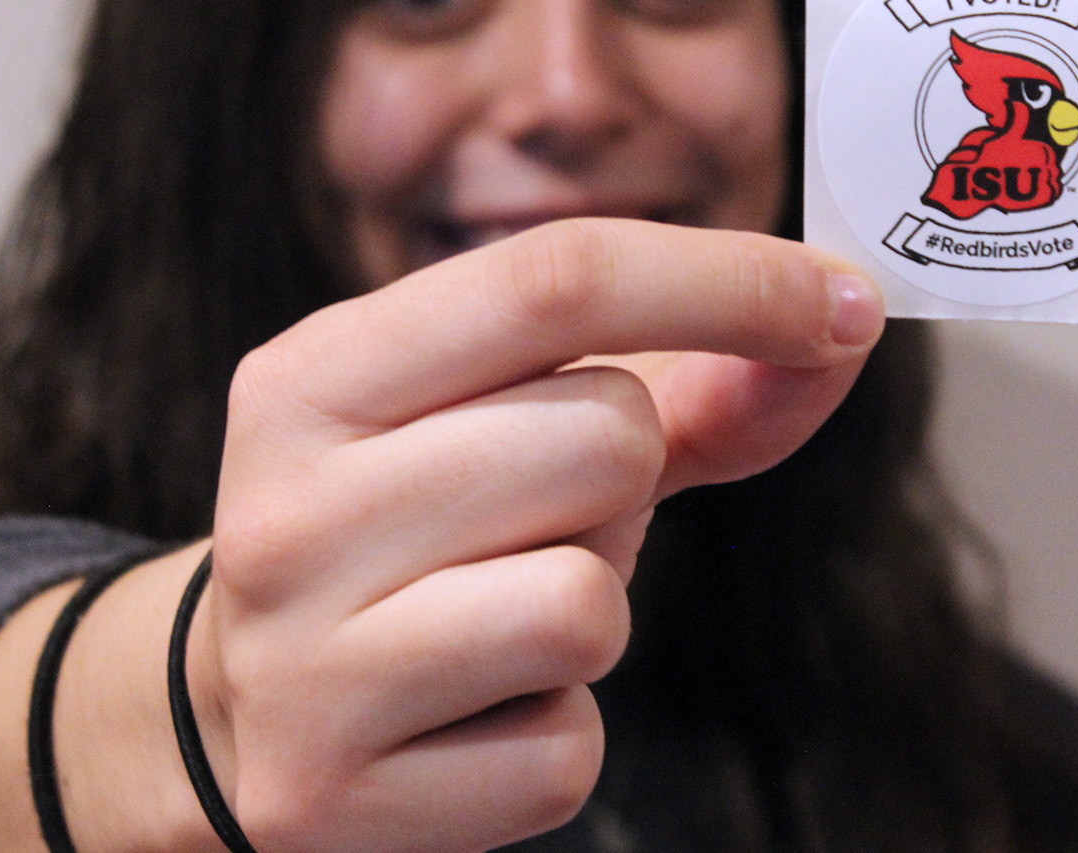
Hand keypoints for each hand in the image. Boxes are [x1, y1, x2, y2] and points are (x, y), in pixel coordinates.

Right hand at [195, 218, 883, 851]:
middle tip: (536, 518)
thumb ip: (681, 376)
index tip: (845, 303)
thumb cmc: (408, 536)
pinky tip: (469, 714)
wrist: (232, 719)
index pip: (558, 278)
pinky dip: (553, 735)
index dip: (731, 280)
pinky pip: (563, 750)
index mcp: (312, 377)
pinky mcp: (332, 798)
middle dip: (625, 481)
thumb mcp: (497, 423)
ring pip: (587, 604)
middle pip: (604, 439)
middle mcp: (285, 512)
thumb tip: (840, 329)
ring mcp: (299, 666)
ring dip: (591, 607)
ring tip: (496, 611)